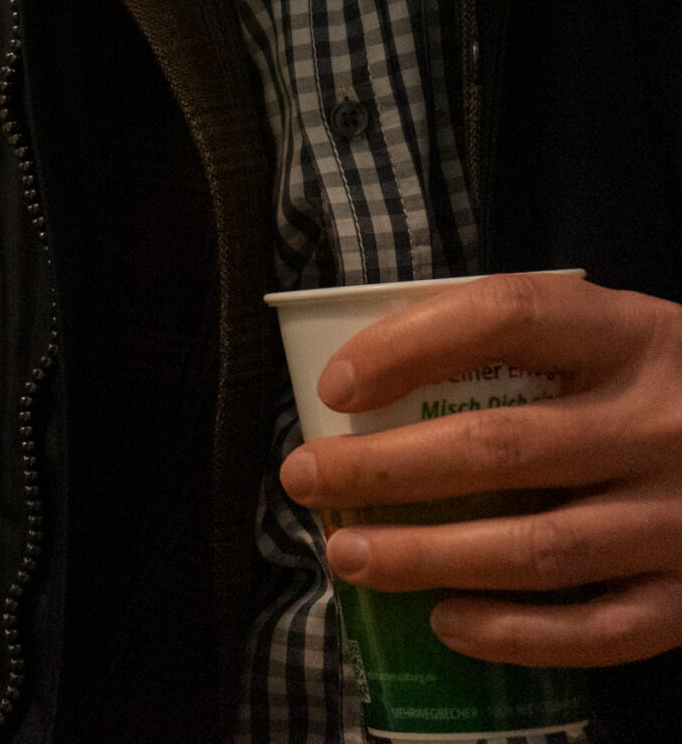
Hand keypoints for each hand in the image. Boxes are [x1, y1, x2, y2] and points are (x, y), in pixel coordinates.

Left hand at [278, 272, 681, 666]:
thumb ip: (523, 345)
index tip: (335, 387)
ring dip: (429, 557)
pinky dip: (516, 634)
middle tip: (305, 479)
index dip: (409, 345)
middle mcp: (663, 425)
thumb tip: (368, 382)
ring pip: (540, 547)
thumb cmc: (668, 389)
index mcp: (634, 336)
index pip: (508, 316)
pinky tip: (447, 623)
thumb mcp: (617, 337)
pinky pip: (599, 629)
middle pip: (503, 447)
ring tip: (348, 556)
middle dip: (383, 469)